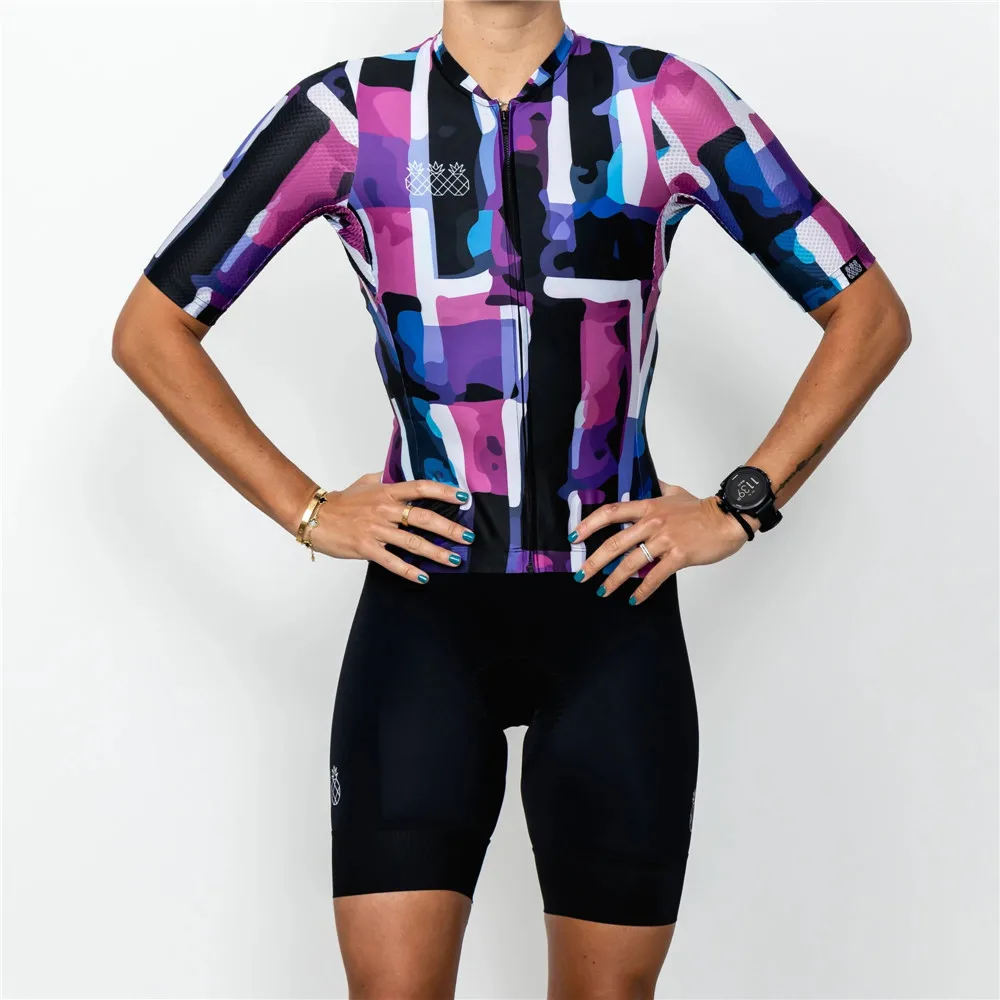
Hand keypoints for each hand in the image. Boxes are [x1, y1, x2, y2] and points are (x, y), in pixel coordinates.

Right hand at [298, 472, 472, 581]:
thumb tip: (405, 475)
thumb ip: (387, 479)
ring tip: (454, 559)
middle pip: (424, 518)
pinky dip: (409, 570)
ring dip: (436, 552)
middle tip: (468, 537)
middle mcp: (385, 509)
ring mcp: (376, 530)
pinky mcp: (366, 548)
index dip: (443, 491)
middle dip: (449, 528)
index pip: (420, 487)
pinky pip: (392, 561)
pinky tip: (423, 577)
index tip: (464, 498)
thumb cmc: (342, 501)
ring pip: (412, 542)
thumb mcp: (366, 482)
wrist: (314, 516)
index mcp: (387, 491)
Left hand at [570, 480, 750, 604]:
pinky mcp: (678, 556)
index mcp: (648, 507)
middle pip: (615, 543)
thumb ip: (659, 488)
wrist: (728, 518)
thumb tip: (651, 482)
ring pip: (632, 562)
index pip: (611, 513)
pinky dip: (643, 590)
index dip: (590, 524)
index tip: (576, 536)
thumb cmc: (702, 508)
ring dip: (614, 579)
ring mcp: (665, 540)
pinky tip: (633, 599)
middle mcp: (652, 523)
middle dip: (595, 560)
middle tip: (582, 573)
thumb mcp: (675, 492)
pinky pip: (655, 576)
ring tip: (602, 591)